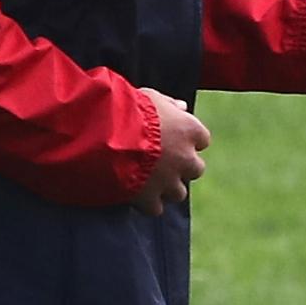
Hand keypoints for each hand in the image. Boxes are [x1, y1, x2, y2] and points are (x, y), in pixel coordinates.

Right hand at [132, 88, 209, 215]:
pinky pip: (155, 208)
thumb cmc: (126, 109)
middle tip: (162, 161)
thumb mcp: (149, 96)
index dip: (186, 140)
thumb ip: (168, 104)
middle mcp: (185, 158)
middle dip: (181, 167)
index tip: (173, 138)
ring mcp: (169, 181)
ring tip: (146, 179)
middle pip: (195, 169)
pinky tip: (135, 194)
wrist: (104, 134)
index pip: (201, 139)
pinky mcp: (150, 198)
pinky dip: (147, 203)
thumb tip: (182, 107)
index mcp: (189, 130)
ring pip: (178, 193)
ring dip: (166, 188)